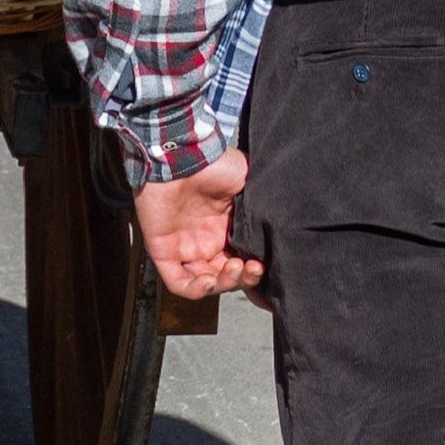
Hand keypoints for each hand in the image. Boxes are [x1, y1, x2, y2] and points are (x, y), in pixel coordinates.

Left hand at [134, 148, 260, 302]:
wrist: (182, 155)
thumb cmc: (212, 164)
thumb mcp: (246, 181)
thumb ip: (260, 205)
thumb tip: (281, 223)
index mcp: (227, 228)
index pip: (243, 261)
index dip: (256, 274)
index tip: (272, 273)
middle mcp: (207, 241)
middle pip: (228, 276)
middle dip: (245, 279)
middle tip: (255, 267)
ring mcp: (185, 247)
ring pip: (207, 283)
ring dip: (225, 283)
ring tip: (236, 268)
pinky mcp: (163, 250)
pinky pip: (178, 282)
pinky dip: (196, 289)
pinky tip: (211, 280)